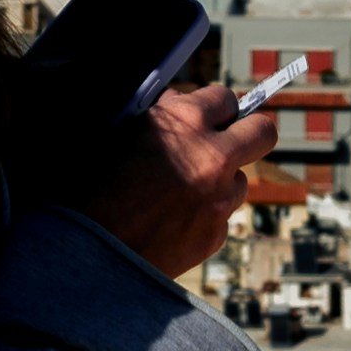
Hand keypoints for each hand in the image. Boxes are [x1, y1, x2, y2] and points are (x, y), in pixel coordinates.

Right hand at [67, 73, 273, 282]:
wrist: (88, 251)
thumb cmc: (94, 184)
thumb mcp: (122, 130)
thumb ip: (162, 114)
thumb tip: (183, 103)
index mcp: (185, 122)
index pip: (226, 98)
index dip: (215, 108)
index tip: (210, 117)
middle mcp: (212, 157)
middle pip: (263, 132)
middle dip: (249, 133)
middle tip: (229, 142)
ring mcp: (219, 199)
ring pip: (240, 180)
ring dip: (220, 181)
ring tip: (183, 191)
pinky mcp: (216, 235)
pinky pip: (221, 216)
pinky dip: (204, 215)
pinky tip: (173, 221)